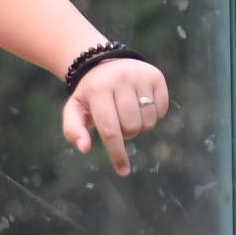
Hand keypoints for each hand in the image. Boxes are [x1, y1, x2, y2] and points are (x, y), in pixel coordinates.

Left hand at [62, 60, 169, 176]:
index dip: (117, 153)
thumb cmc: (90, 95)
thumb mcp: (74, 109)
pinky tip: (141, 104)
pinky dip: (153, 114)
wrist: (104, 63)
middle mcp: (120, 79)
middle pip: (132, 128)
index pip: (110, 130)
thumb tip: (84, 148)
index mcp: (98, 89)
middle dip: (126, 133)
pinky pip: (162, 110)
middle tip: (118, 122)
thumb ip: (73, 130)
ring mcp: (140, 76)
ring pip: (149, 121)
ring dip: (140, 125)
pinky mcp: (156, 76)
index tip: (123, 171)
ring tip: (128, 112)